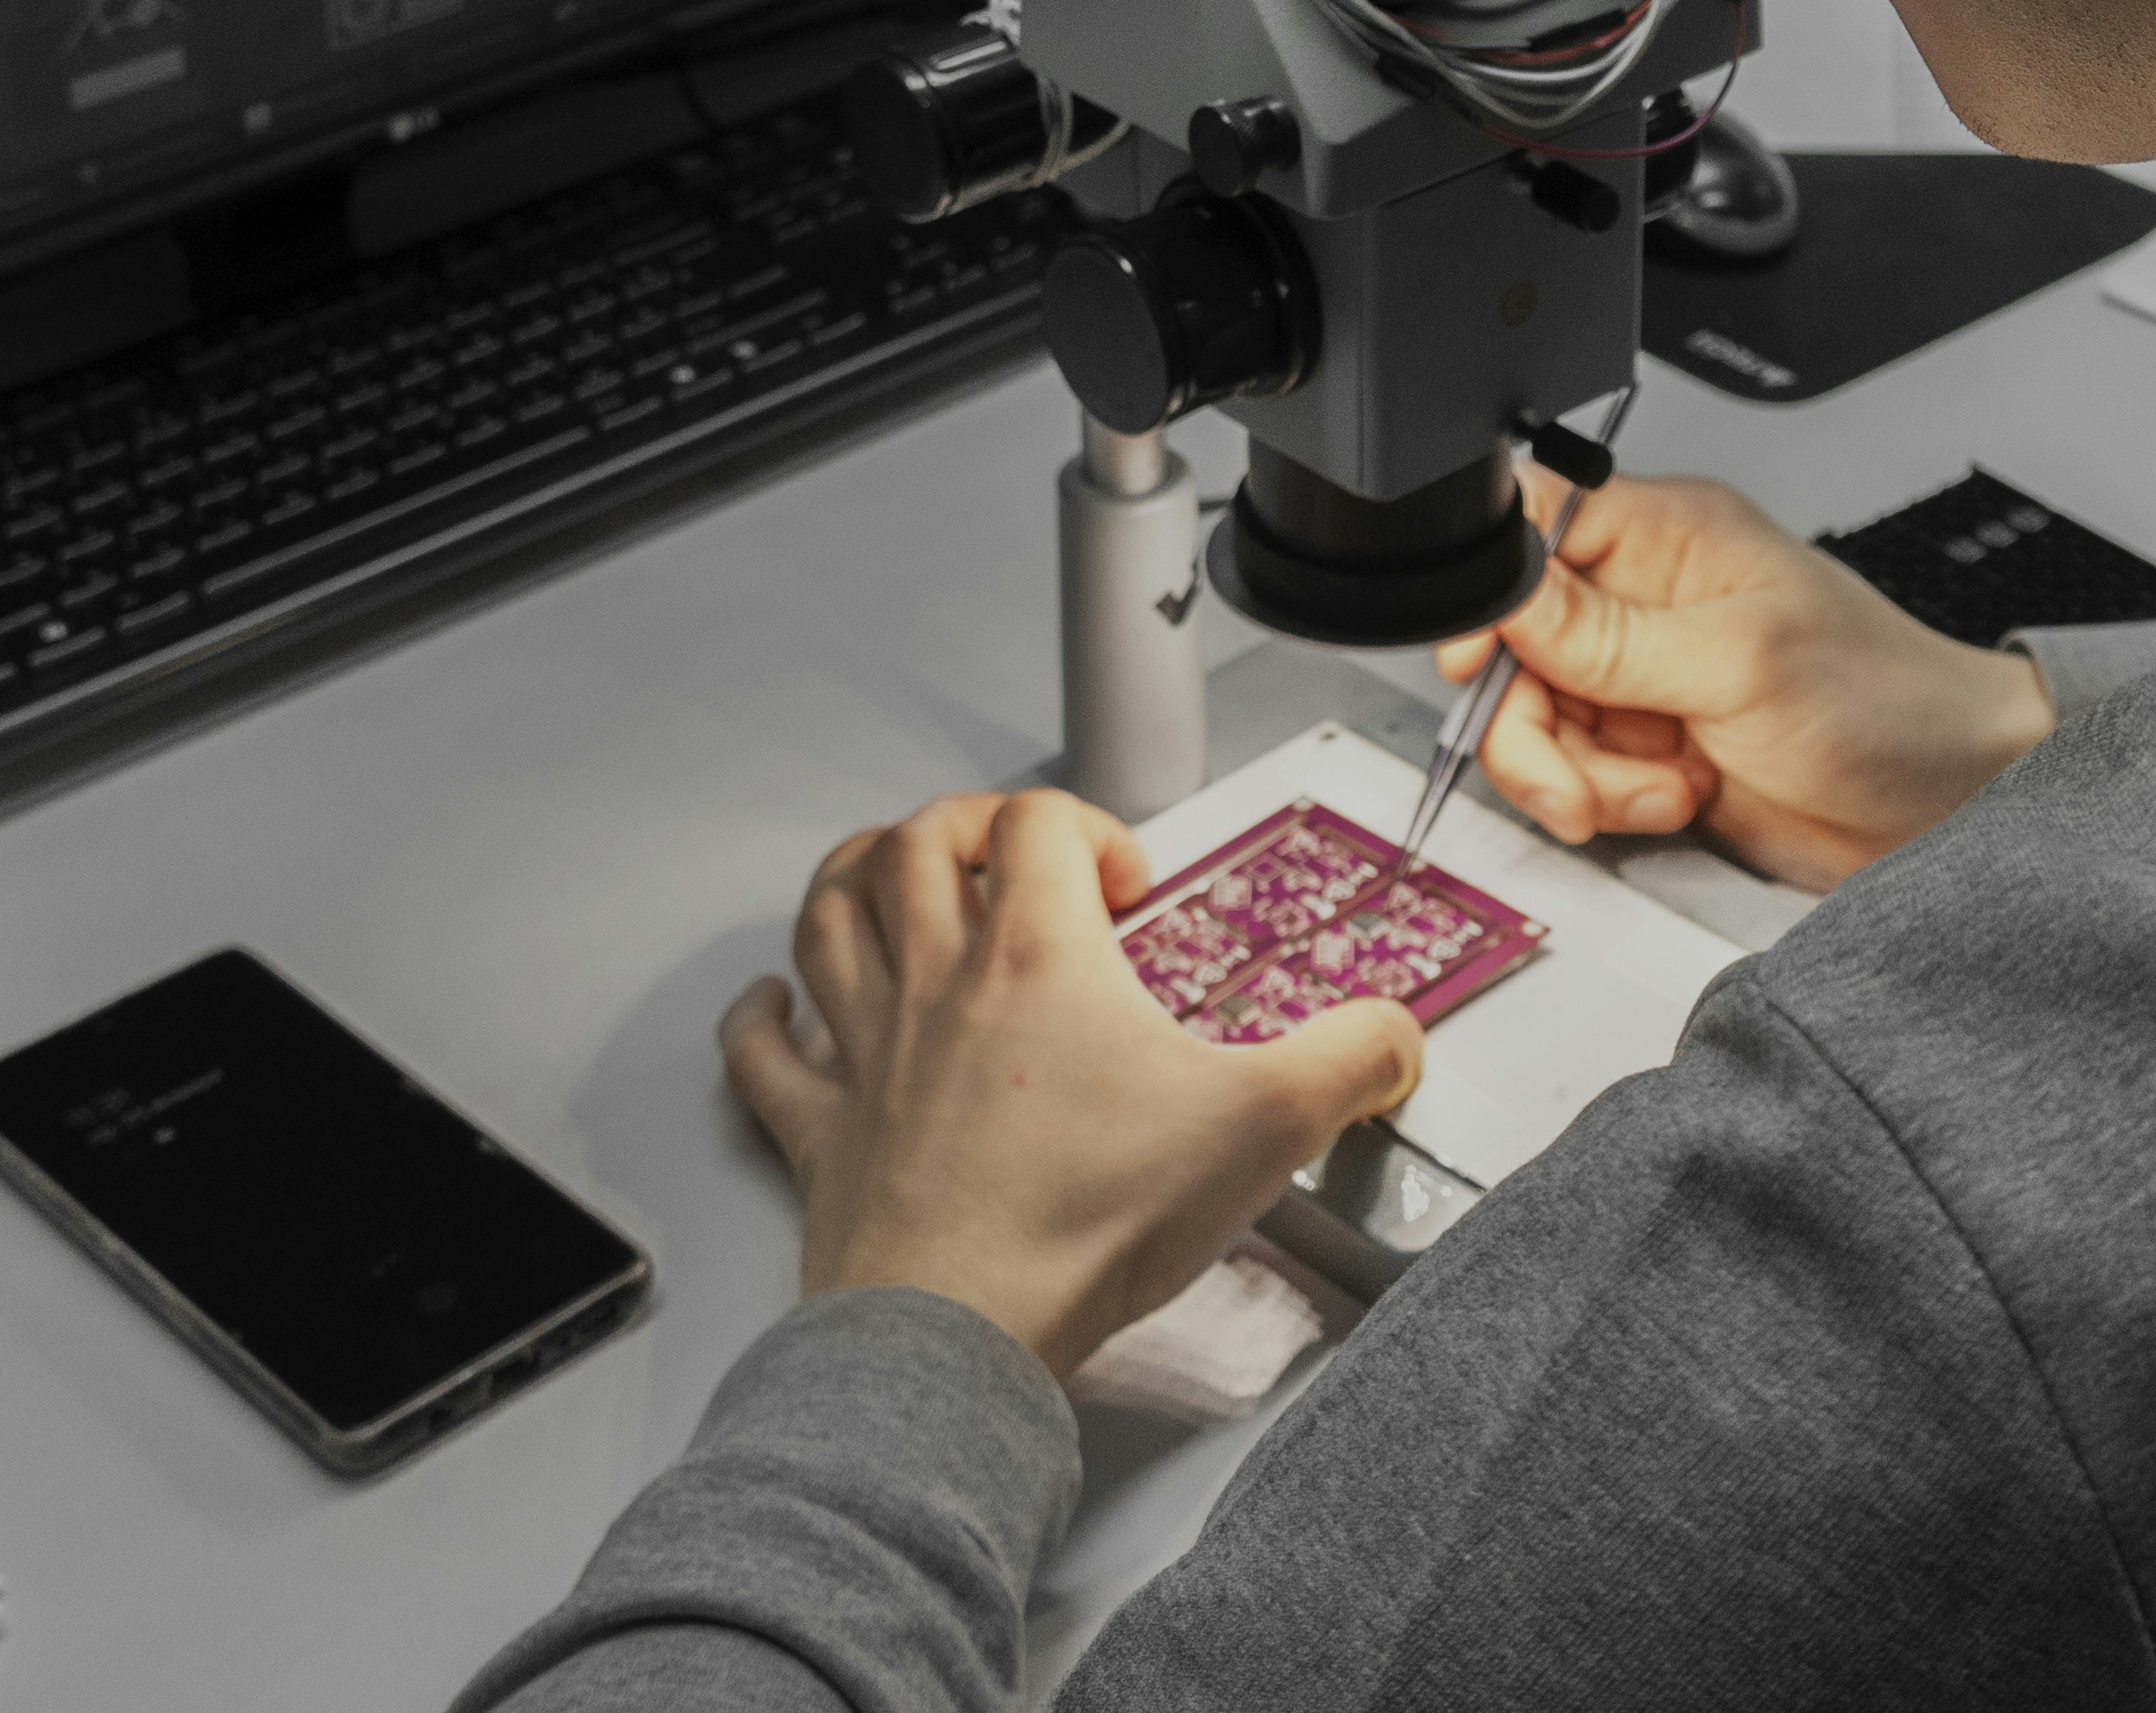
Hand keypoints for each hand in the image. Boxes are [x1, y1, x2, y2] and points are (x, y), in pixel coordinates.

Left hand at [719, 789, 1420, 1374]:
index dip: (1088, 826)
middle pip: (918, 843)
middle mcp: (936, 982)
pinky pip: (762, 1053)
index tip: (1128, 886)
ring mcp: (864, 1053)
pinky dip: (761, 1015)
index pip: (1040, 822)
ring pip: (827, 916)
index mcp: (1036, 956)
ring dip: (857, 877)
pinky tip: (773, 1004)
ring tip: (894, 874)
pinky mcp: (819, 1132)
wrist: (960, 1333)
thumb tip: (1394, 1038)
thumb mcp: (1264, 1129)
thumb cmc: (1086, 1224)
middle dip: (968, 824)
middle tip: (1013, 856)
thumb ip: (1351, 1064)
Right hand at [1437, 472, 2055, 890]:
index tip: (1491, 661)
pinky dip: (1609, 800)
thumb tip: (1507, 599)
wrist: (1944, 799)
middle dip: (1533, 722)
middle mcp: (1646, 598)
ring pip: (1536, 719)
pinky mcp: (1650, 744)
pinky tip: (1672, 798)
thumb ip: (1610, 636)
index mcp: (1667, 536)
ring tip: (1656, 787)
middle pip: (1515, 643)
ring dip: (1579, 774)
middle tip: (1575, 771)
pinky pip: (1576, 771)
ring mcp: (1645, 674)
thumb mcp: (1738, 662)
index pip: (1532, 523)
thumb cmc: (1884, 700)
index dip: (1493, 594)